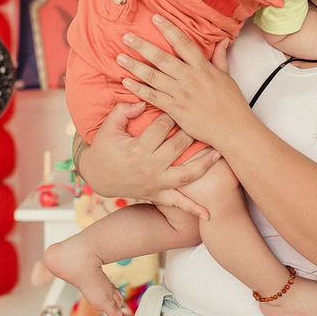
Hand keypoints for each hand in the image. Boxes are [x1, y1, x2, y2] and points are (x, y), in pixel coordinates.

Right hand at [79, 100, 216, 219]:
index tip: (179, 104)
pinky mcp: (158, 195)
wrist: (97, 177)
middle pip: (179, 146)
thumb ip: (124, 110)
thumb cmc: (104, 148)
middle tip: (201, 120)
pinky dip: (194, 209)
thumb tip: (143, 101)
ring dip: (205, 164)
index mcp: (138, 149)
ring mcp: (156, 184)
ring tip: (219, 154)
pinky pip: (179, 204)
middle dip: (192, 131)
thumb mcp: (108, 126)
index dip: (172, 112)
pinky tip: (209, 214)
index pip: (163, 126)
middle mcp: (150, 167)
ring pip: (187, 175)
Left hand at [117, 15, 248, 144]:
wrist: (232, 129)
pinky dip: (137, 89)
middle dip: (142, 46)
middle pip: (161, 58)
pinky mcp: (174, 109)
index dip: (168, 28)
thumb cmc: (231, 103)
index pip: (183, 42)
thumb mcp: (227, 76)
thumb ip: (220, 57)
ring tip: (119, 57)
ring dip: (134, 66)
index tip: (155, 17)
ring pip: (152, 76)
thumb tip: (223, 40)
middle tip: (126, 36)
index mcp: (202, 67)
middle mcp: (189, 78)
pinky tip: (126, 82)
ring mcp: (180, 94)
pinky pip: (152, 97)